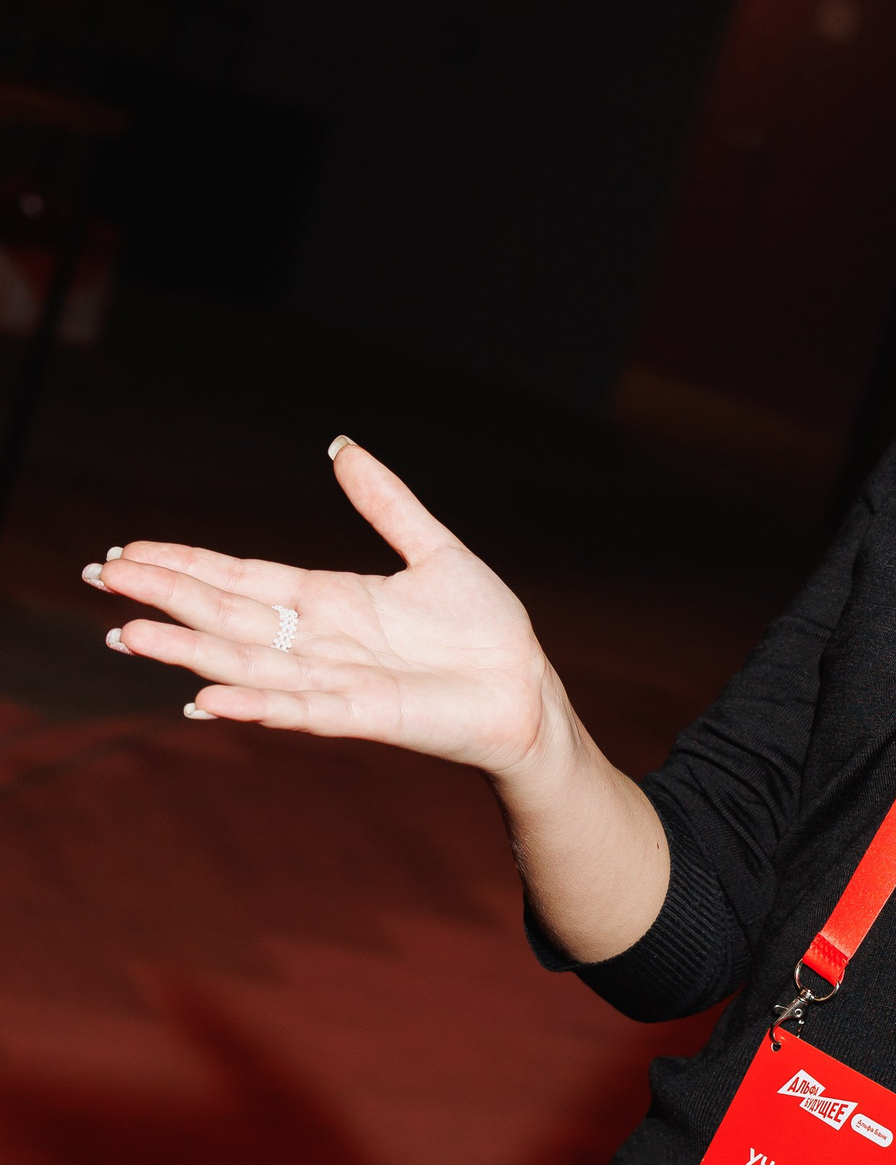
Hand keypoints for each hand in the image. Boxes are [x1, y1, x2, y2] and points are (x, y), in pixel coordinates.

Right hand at [82, 439, 559, 776]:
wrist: (527, 689)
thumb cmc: (485, 629)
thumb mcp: (435, 551)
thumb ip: (386, 503)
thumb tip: (342, 448)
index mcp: (329, 600)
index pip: (240, 579)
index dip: (185, 565)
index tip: (129, 551)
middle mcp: (319, 642)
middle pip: (227, 616)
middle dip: (165, 598)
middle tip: (100, 580)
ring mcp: (335, 682)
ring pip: (245, 663)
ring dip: (188, 650)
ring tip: (129, 636)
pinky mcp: (363, 716)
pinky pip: (297, 709)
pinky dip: (254, 704)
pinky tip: (207, 696)